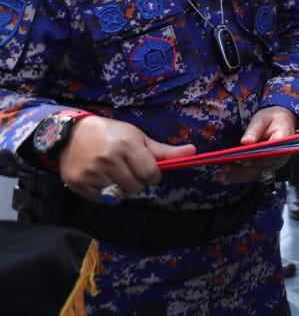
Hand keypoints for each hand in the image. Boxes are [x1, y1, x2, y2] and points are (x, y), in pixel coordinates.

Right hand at [59, 116, 195, 202]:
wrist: (72, 134)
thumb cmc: (111, 134)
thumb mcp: (138, 137)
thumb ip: (163, 150)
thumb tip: (192, 152)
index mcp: (127, 145)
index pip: (151, 174)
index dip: (153, 175)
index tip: (147, 170)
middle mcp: (109, 159)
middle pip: (136, 187)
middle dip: (138, 182)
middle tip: (130, 171)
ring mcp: (92, 172)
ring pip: (119, 195)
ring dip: (122, 189)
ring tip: (116, 175)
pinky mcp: (78, 182)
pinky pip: (101, 200)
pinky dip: (105, 194)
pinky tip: (102, 180)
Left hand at [217, 106, 298, 184]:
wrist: (281, 122)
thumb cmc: (272, 118)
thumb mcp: (263, 118)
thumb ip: (255, 129)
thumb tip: (245, 142)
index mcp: (283, 142)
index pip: (270, 154)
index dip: (255, 158)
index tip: (241, 160)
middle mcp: (280, 157)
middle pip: (260, 166)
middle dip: (241, 169)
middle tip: (224, 169)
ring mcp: (272, 164)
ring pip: (254, 172)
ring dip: (237, 175)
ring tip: (220, 175)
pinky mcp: (265, 167)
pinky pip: (251, 174)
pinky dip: (237, 177)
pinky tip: (224, 179)